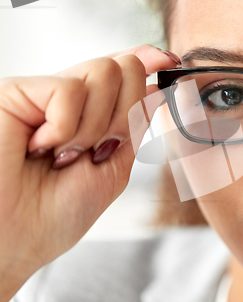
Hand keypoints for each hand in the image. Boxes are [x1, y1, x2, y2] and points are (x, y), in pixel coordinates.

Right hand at [0, 44, 179, 301]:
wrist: (14, 241)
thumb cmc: (55, 215)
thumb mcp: (113, 167)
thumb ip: (132, 125)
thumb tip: (154, 88)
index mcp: (87, 116)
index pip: (119, 74)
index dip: (145, 62)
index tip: (168, 60)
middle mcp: (64, 99)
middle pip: (122, 67)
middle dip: (126, 111)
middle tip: (100, 148)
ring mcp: (41, 93)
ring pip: (105, 71)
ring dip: (98, 125)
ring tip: (65, 154)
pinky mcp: (16, 92)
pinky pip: (70, 90)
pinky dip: (67, 128)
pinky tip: (42, 147)